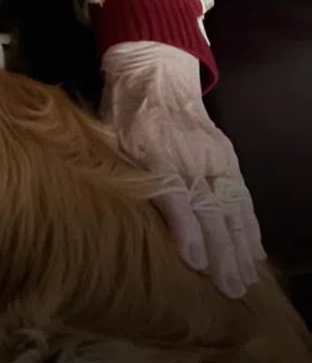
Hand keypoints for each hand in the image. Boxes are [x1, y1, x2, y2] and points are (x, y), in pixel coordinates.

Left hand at [101, 41, 264, 298]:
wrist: (155, 74)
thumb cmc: (123, 112)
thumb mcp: (108, 136)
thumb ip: (116, 172)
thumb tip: (107, 216)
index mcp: (156, 148)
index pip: (175, 193)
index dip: (186, 228)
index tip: (196, 261)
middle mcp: (191, 154)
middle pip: (210, 207)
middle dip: (222, 251)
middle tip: (228, 287)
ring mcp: (214, 155)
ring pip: (232, 206)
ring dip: (241, 247)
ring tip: (244, 280)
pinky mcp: (228, 157)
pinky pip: (242, 195)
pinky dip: (251, 225)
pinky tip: (255, 252)